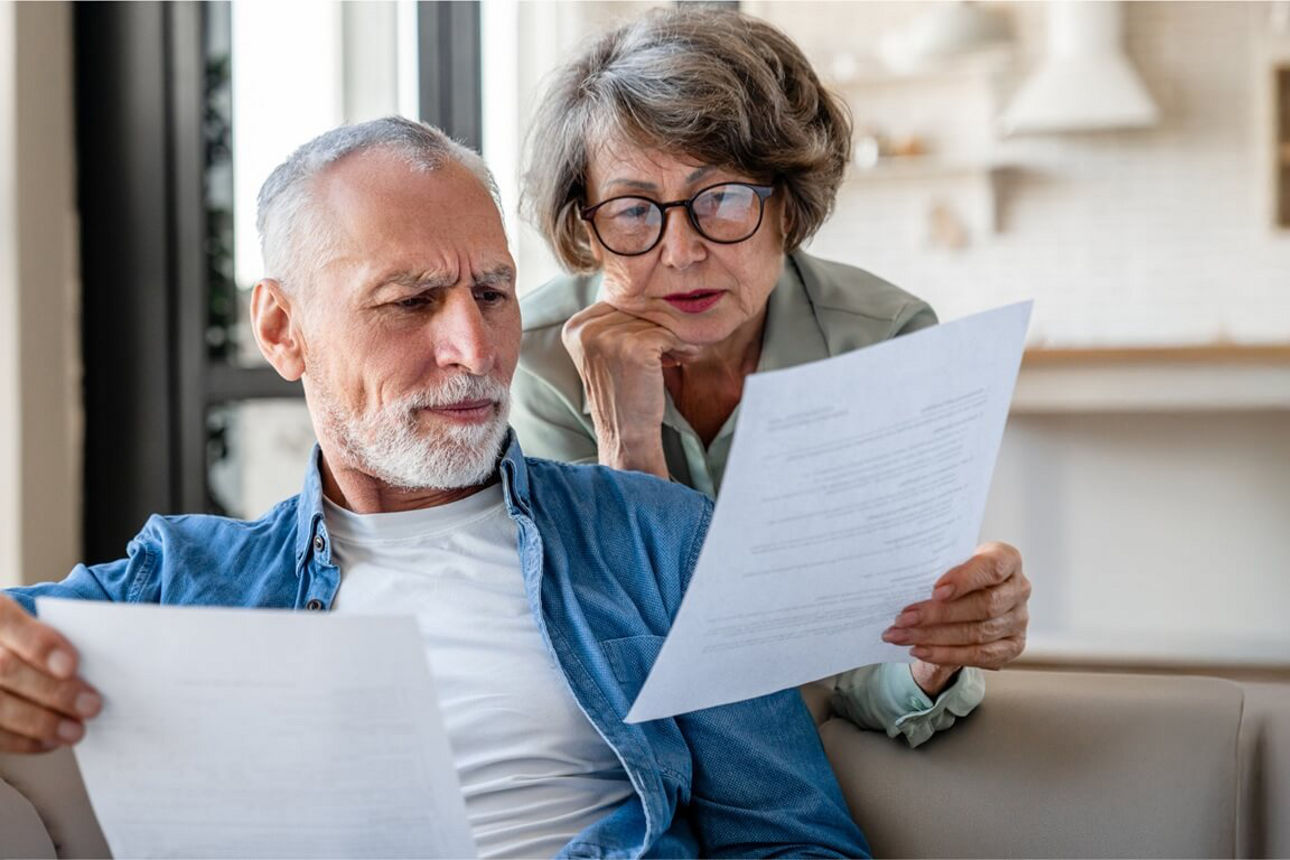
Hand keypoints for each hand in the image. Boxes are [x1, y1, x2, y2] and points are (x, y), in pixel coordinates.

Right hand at [0, 594, 100, 752]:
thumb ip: (59, 636)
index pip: (7, 620)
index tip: (71, 665)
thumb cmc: (30, 640)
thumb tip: (99, 664)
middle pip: (5, 669)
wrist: (3, 650)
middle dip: (53, 691)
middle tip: (92, 705)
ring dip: (41, 723)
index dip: (38, 644)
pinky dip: (23, 740)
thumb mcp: (43, 623)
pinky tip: (51, 741)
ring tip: (76, 730)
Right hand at [561, 300, 700, 476]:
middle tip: (672, 347)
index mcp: (575, 328)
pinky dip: (681, 345)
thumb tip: (646, 287)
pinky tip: (681, 360)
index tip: (654, 339)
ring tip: (677, 355)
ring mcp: (607, 337)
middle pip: (637, 308)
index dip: (641, 318)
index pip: (618, 302)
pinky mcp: (633, 347)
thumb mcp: (606, 353)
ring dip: (673, 335)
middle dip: (659, 325)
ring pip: (655, 319)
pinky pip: (668, 332)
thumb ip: (614, 322)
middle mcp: (585, 330)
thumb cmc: (623, 394)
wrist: (627, 434)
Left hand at [881, 542, 1029, 694]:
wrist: (969, 594)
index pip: (991, 568)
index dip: (964, 580)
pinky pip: (979, 655)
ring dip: (934, 637)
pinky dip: (946, 654)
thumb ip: (939, 569)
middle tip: (903, 618)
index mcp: (1007, 559)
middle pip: (983, 606)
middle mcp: (1019, 589)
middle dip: (938, 615)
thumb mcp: (950, 561)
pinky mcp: (1013, 645)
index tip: (935, 591)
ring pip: (978, 634)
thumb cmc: (956, 573)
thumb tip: (906, 584)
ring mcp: (1019, 619)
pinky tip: (920, 650)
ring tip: (901, 636)